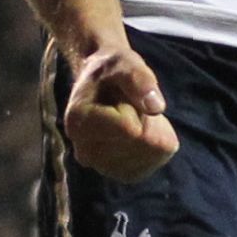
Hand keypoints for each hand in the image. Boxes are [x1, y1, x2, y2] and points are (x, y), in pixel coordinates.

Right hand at [63, 43, 179, 179]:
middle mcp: (85, 151)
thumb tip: (157, 108)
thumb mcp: (125, 63)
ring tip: (133, 118)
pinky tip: (140, 133)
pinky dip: (155, 148)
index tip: (124, 97)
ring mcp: (100, 166)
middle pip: (142, 144)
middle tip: (131, 106)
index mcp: (79, 121)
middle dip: (147, 121)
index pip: (131, 130)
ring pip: (150, 155)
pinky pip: (152, 164)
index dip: (138, 109)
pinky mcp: (117, 173)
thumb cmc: (113, 70)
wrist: (102, 84)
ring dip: (152, 134)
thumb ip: (139, 80)